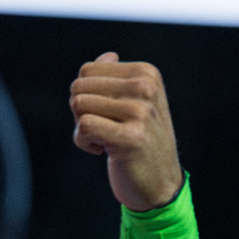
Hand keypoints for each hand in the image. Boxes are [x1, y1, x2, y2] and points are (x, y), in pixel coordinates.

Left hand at [68, 51, 183, 210]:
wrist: (160, 183)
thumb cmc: (139, 141)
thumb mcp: (133, 103)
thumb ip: (115, 79)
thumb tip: (106, 56)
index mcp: (147, 73)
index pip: (87, 70)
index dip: (86, 94)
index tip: (106, 114)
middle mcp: (146, 87)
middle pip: (79, 86)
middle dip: (81, 111)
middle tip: (103, 129)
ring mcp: (141, 112)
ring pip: (79, 104)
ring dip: (82, 128)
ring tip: (105, 139)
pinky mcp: (131, 137)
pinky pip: (84, 126)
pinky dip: (83, 142)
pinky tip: (102, 151)